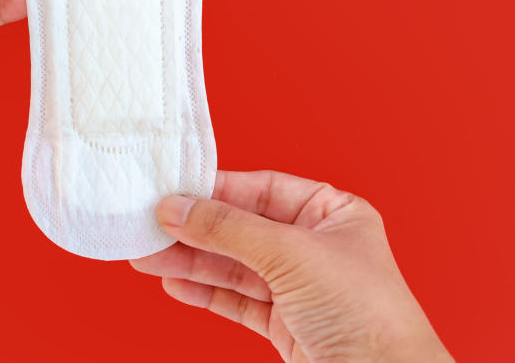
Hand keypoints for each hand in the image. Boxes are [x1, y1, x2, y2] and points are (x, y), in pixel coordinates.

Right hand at [130, 170, 452, 362]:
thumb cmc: (366, 312)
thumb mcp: (292, 254)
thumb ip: (231, 229)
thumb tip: (179, 208)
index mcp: (334, 213)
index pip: (264, 190)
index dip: (219, 190)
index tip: (175, 192)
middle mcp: (317, 246)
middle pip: (243, 228)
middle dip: (196, 230)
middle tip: (150, 226)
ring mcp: (301, 287)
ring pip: (235, 267)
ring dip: (192, 262)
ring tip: (148, 256)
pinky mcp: (287, 324)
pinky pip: (238, 301)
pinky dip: (206, 293)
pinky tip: (177, 283)